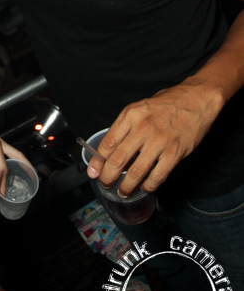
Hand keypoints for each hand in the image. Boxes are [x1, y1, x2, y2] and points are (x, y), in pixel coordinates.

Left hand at [0, 133, 30, 199]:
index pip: (3, 167)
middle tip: (35, 177)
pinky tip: (10, 172)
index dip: (3, 182)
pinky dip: (9, 163)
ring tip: (26, 175)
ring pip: (12, 154)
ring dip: (18, 164)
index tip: (3, 193)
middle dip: (26, 166)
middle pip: (17, 154)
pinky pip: (5, 154)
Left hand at [87, 80, 219, 194]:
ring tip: (123, 191)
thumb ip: (126, 126)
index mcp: (131, 115)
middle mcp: (143, 128)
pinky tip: (144, 188)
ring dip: (127, 186)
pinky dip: (148, 186)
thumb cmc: (168, 103)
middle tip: (105, 184)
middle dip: (108, 177)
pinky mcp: (175, 152)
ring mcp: (159, 141)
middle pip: (118, 159)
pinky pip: (157, 176)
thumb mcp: (140, 107)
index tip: (93, 172)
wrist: (197, 98)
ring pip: (137, 172)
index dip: (98, 161)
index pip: (108, 142)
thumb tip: (112, 148)